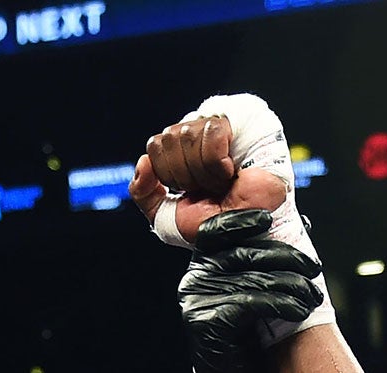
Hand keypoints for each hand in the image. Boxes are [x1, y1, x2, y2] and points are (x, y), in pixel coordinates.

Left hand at [130, 113, 287, 246]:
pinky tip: (230, 172)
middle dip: (185, 175)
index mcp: (180, 155)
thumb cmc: (213, 225)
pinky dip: (217, 161)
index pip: (155, 145)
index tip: (189, 193)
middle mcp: (197, 137)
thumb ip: (143, 193)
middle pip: (168, 138)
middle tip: (207, 190)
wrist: (243, 234)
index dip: (168, 174)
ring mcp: (218, 128)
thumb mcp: (165, 218)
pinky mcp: (241, 123)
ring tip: (222, 183)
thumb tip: (143, 161)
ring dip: (203, 172)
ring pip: (188, 134)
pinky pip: (212, 132)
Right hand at [176, 210, 323, 372]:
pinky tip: (301, 311)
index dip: (242, 220)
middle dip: (287, 258)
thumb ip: (263, 261)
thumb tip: (302, 223)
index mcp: (200, 268)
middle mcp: (193, 281)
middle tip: (315, 269)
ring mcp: (197, 302)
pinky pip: (254, 302)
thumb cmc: (248, 341)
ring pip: (256, 278)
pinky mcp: (209, 323)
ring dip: (294, 286)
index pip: (217, 231)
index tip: (270, 220)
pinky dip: (284, 304)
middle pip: (246, 252)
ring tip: (314, 297)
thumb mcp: (253, 294)